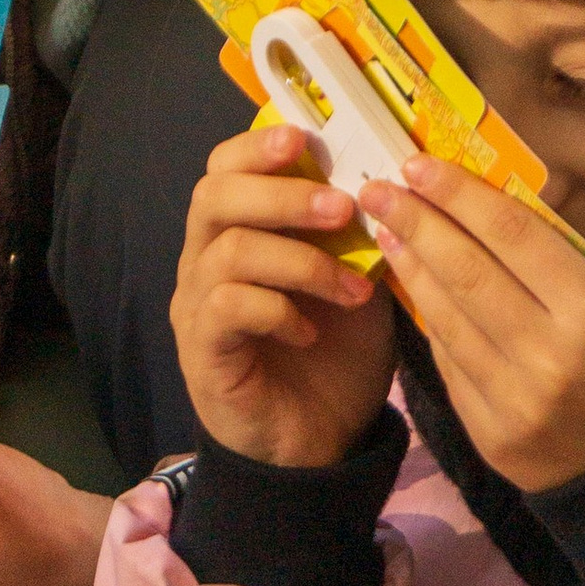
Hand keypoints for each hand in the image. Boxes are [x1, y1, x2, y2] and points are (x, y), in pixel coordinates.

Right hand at [171, 124, 397, 470]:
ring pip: (228, 249)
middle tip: (341, 208)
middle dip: (282, 191)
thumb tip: (387, 180)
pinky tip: (310, 329)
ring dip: (301, 259)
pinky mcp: (203, 350)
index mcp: (240, 233)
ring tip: (351, 287)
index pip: (223, 167)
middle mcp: (205, 261)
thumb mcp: (358, 283)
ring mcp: (198, 306)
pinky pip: (228, 305)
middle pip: (213, 194)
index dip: (257, 145)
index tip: (306, 140)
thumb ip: (358, 237)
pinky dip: (278, 308)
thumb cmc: (335, 358)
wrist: (319, 446)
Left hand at [357, 158, 584, 492]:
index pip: (512, 234)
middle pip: (466, 270)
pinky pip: (448, 363)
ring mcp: (513, 398)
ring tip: (387, 230)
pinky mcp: (488, 433)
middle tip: (378, 187)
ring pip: (445, 317)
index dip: (459, 194)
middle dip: (415, 222)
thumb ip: (553, 268)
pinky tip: (412, 288)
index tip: (420, 165)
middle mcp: (549, 353)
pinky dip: (428, 320)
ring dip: (410, 267)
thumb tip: (480, 212)